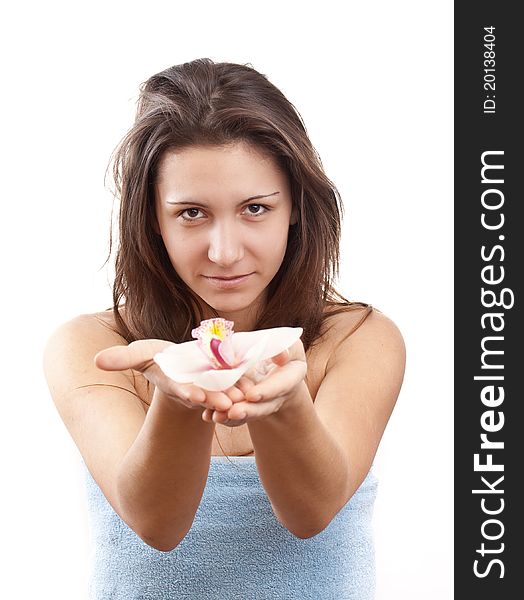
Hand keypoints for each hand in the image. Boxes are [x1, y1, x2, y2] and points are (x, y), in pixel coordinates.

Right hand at [95, 339, 242, 412]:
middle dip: (213, 399)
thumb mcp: (142, 354)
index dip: (184, 391)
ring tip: (243, 397)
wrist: (184, 369)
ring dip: (232, 397)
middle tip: (225, 403)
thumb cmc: (161, 360)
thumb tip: (97, 361)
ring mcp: (210, 387)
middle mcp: (193, 387)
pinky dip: (244, 387)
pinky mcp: (226, 382)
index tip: (192, 395)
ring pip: (223, 394)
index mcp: (173, 381)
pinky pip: (237, 385)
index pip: (177, 387)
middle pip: (204, 394)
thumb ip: (123, 358)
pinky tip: (253, 388)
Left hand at [202, 339, 306, 425]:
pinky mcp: (241, 404)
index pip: (279, 386)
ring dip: (231, 416)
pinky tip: (207, 416)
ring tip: (217, 416)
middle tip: (233, 412)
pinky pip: (231, 413)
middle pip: (262, 407)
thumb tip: (281, 356)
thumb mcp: (289, 346)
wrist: (272, 367)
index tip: (252, 395)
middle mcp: (275, 396)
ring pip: (245, 412)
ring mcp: (258, 403)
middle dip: (248, 410)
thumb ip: (286, 349)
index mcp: (289, 378)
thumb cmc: (281, 350)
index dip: (267, 391)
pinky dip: (220, 414)